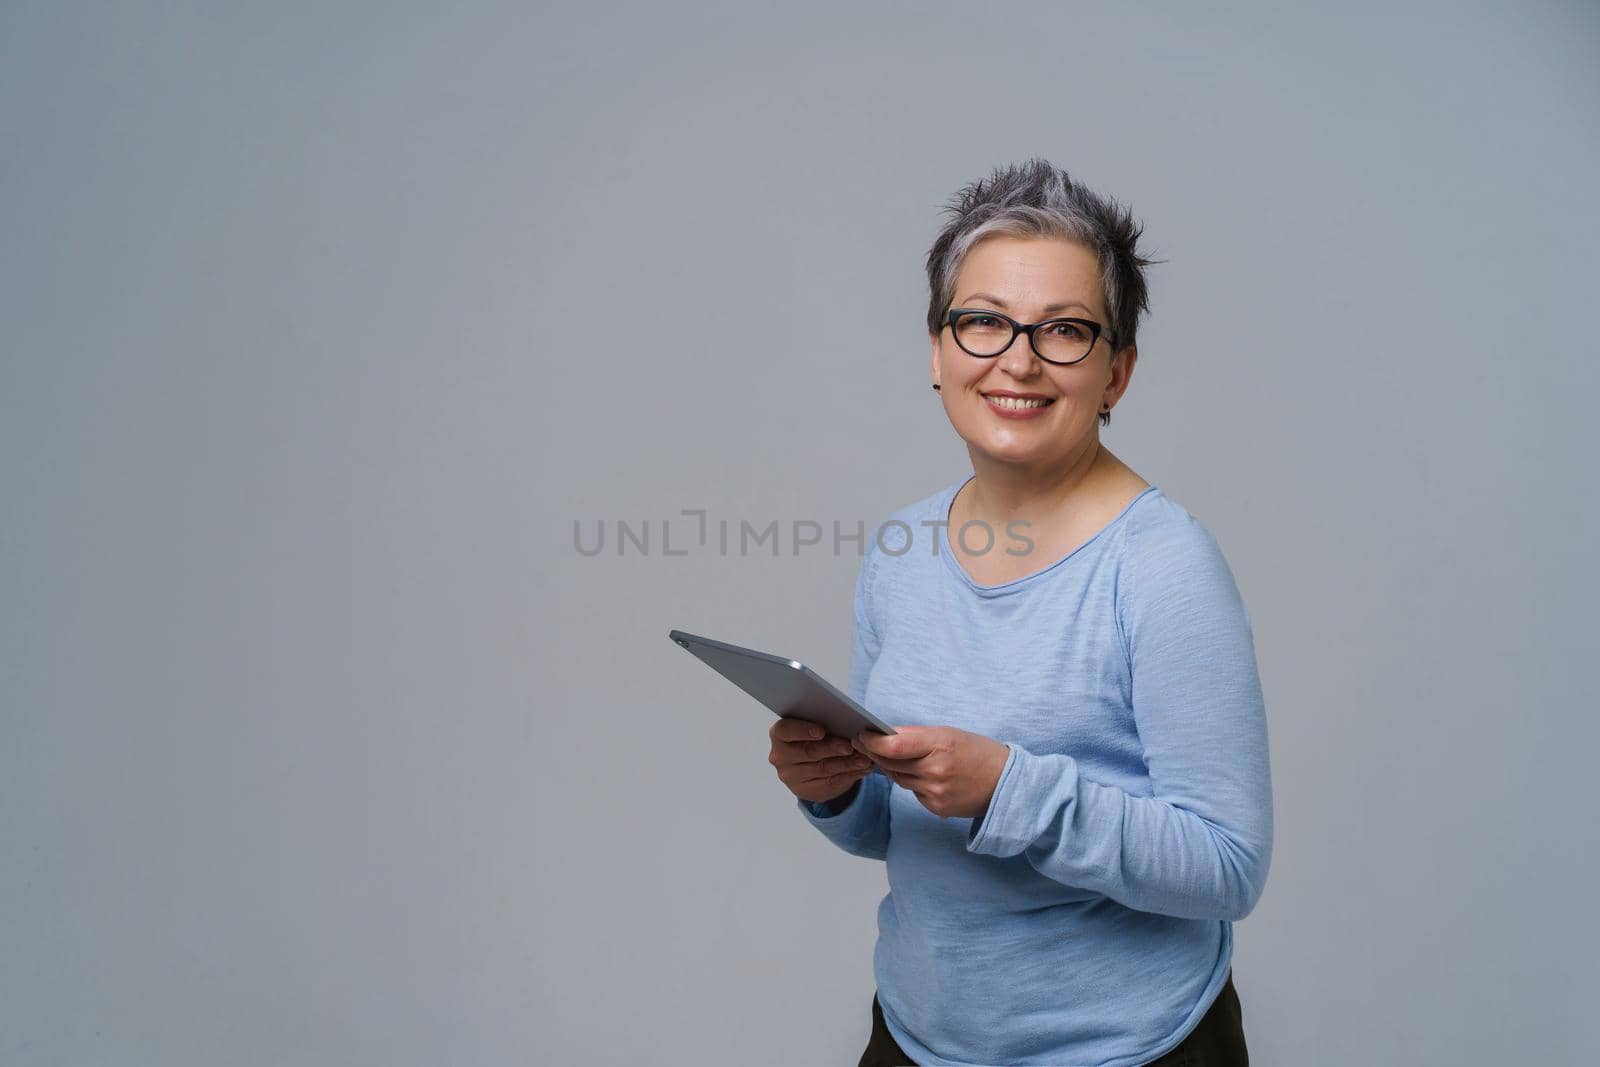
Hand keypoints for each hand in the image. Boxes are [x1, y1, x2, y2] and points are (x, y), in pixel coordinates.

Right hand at [768, 717, 875, 804]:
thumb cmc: (813, 737)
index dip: (803, 730)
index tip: (821, 731)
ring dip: (846, 764)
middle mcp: (780, 756)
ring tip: (864, 759)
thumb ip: (823, 722)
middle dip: (832, 748)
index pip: (785, 730)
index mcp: (779, 734)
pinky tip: (861, 770)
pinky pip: (830, 783)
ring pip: (823, 769)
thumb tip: (847, 722)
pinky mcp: (805, 791)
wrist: (808, 764)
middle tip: (851, 746)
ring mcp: (791, 776)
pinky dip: (849, 775)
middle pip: (808, 751)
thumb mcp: (813, 726)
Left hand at [852, 725, 1009, 819]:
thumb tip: (887, 735)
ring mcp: (935, 792)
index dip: (872, 741)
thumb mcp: (949, 734)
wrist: (1006, 783)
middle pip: (890, 763)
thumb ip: (917, 736)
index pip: (892, 745)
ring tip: (887, 756)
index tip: (862, 734)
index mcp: (939, 745)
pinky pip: (913, 793)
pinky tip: (918, 774)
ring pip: (898, 779)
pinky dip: (911, 782)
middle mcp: (935, 770)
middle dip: (874, 752)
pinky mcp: (936, 807)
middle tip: (864, 743)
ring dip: (891, 768)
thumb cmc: (978, 752)